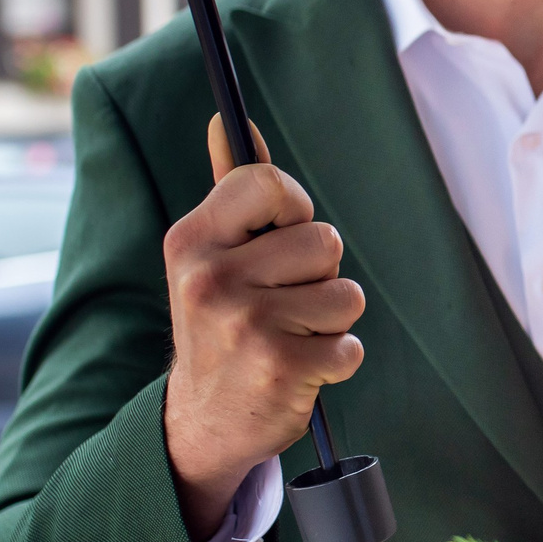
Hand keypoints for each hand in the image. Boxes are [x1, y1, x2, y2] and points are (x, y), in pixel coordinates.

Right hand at [159, 117, 365, 540]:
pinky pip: (350, 344)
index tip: (279, 238)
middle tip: (280, 304)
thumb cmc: (220, 323)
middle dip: (318, 275)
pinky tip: (298, 371)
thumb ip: (231, 191)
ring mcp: (245, 325)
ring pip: (346, 294)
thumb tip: (225, 119)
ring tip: (289, 337)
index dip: (293, 210)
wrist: (201, 421)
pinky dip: (336, 361)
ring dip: (331, 321)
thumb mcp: (211, 257)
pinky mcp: (281, 369)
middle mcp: (211, 279)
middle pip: (324, 241)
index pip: (270, 184)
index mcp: (192, 241)